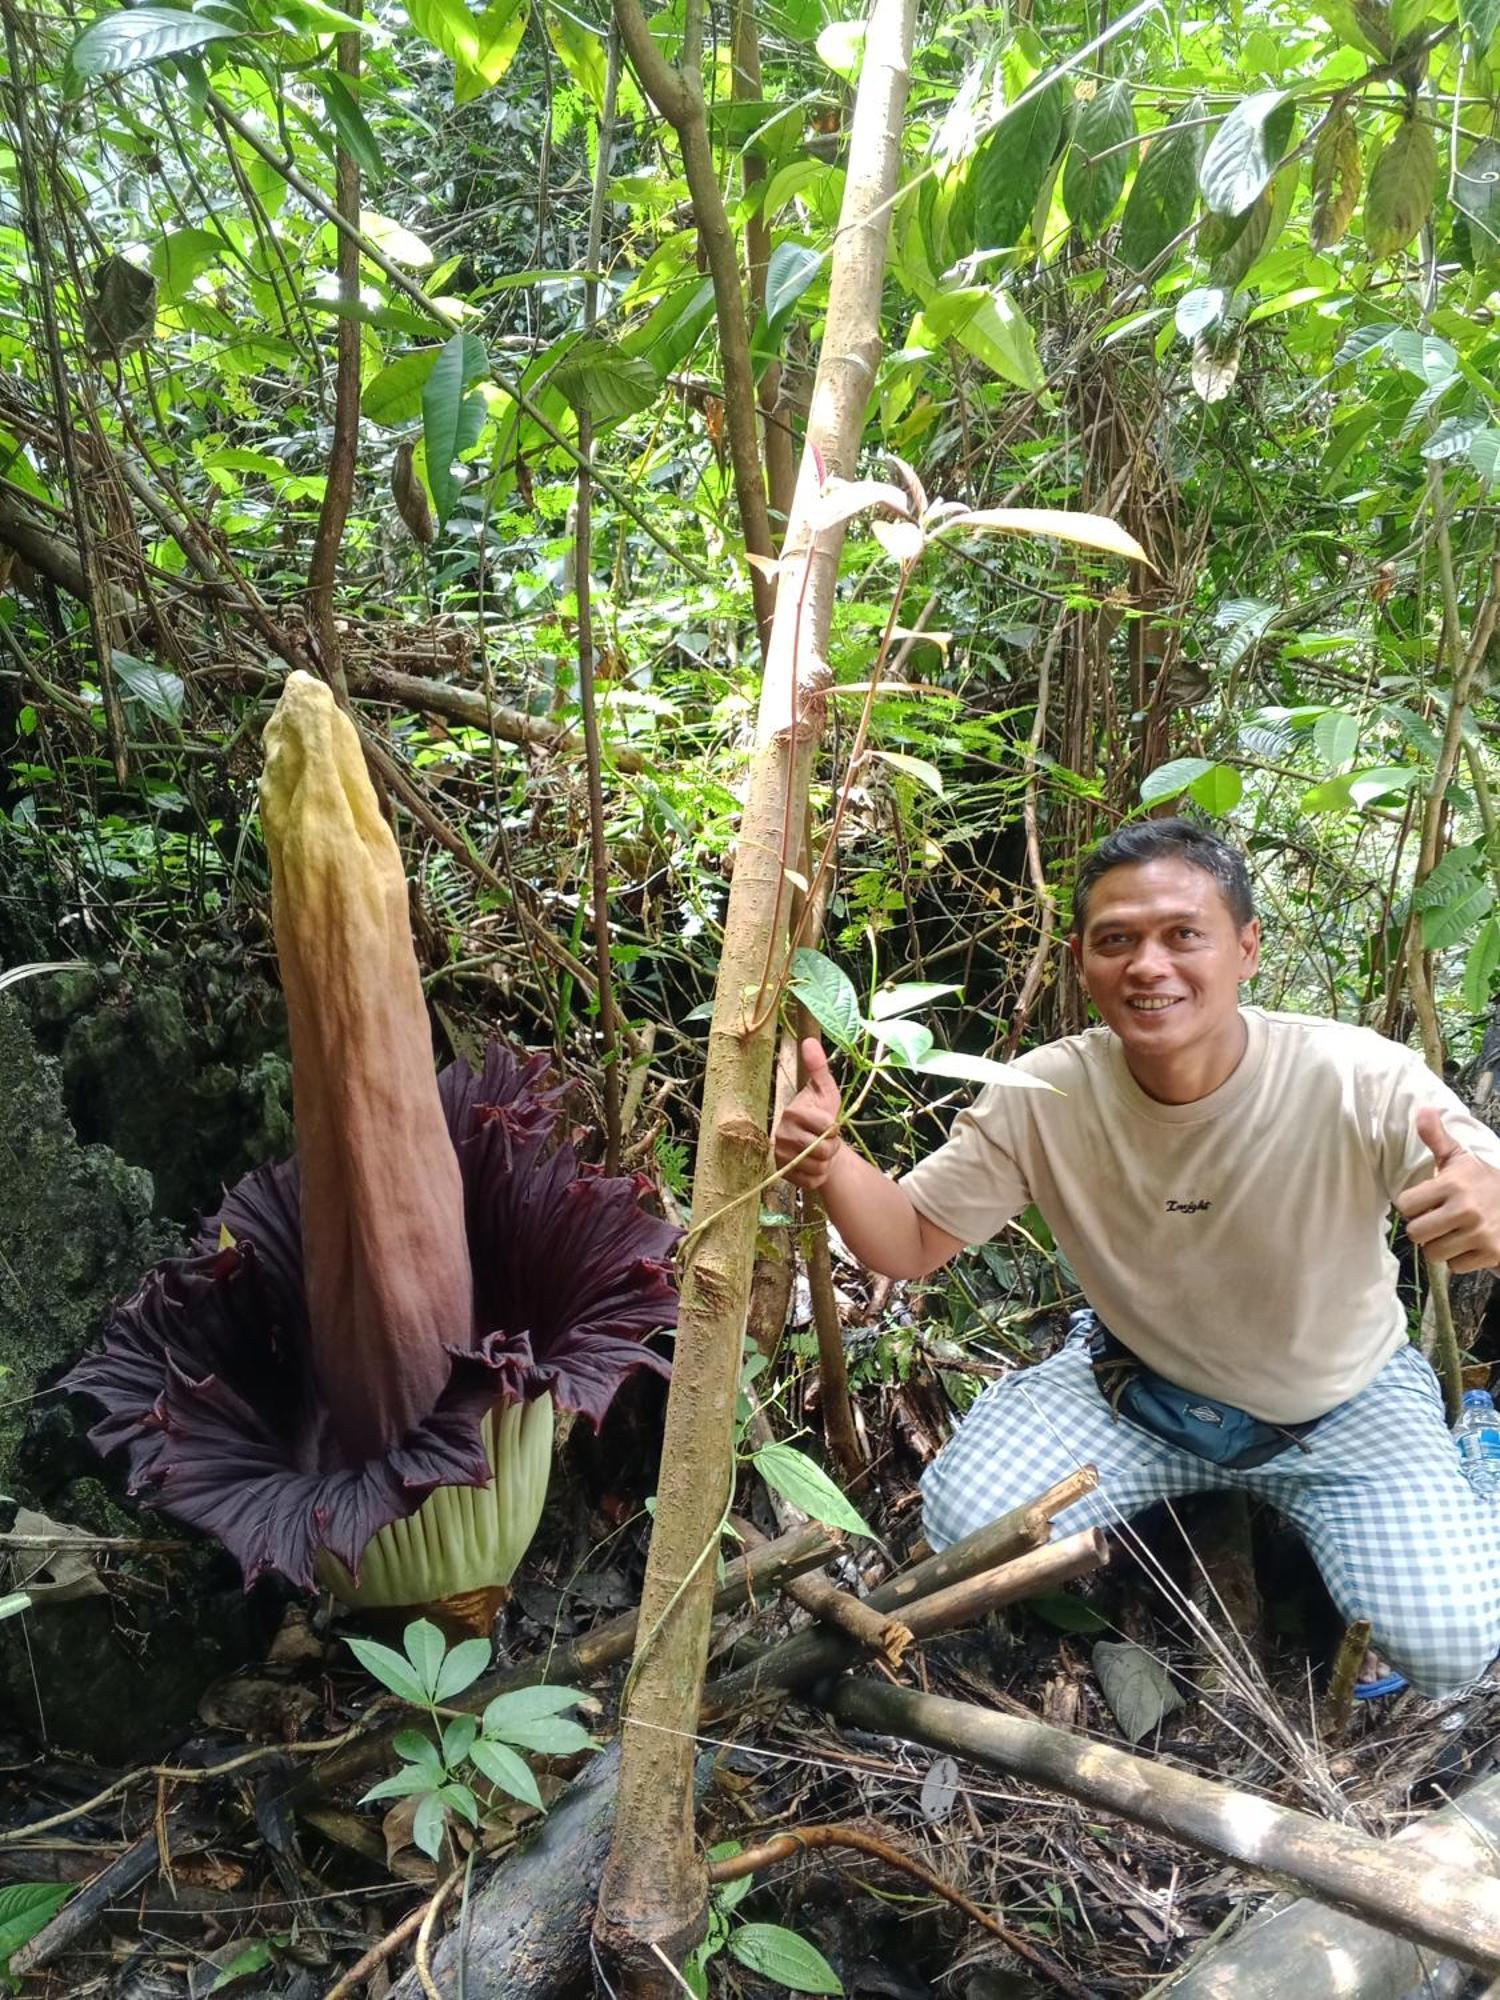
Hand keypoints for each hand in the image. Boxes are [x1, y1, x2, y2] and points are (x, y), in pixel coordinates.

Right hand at [773, 1038, 842, 1188]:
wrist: (815, 1143)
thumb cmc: (822, 1113)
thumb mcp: (824, 1090)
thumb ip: (819, 1068)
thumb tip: (809, 1040)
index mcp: (792, 1113)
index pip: (825, 1127)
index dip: (834, 1128)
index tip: (830, 1124)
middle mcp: (782, 1135)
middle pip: (822, 1150)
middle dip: (832, 1147)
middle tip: (827, 1140)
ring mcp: (781, 1156)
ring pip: (818, 1167)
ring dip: (826, 1162)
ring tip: (820, 1152)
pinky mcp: (783, 1174)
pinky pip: (811, 1181)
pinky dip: (818, 1176)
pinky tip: (814, 1165)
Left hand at [1394, 1108, 1499, 1272]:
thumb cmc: (1484, 1181)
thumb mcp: (1462, 1157)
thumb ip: (1437, 1137)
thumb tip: (1423, 1110)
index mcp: (1453, 1184)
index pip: (1405, 1205)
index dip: (1413, 1205)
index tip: (1426, 1202)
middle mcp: (1466, 1209)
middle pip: (1416, 1233)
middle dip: (1424, 1229)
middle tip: (1438, 1220)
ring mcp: (1480, 1234)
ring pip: (1433, 1253)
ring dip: (1440, 1246)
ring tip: (1454, 1232)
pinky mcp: (1491, 1254)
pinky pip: (1455, 1267)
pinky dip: (1460, 1259)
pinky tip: (1470, 1244)